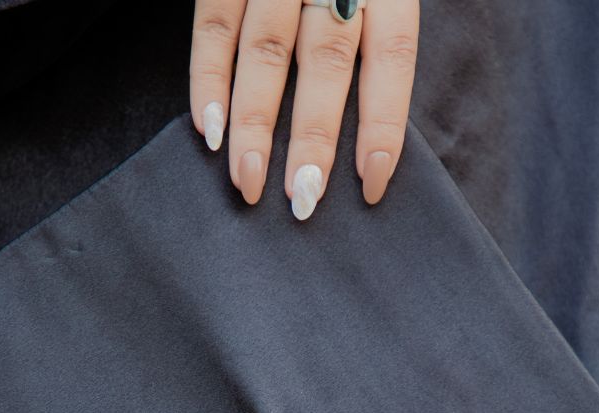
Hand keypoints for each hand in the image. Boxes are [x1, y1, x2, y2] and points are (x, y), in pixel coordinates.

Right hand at [189, 0, 419, 219]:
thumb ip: (373, 40)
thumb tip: (368, 138)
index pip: (391, 59)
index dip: (382, 126)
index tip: (372, 184)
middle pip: (325, 65)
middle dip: (312, 139)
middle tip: (301, 200)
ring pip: (266, 52)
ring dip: (254, 124)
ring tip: (247, 180)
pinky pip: (214, 25)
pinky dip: (207, 79)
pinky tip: (209, 130)